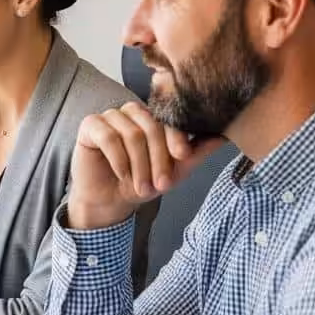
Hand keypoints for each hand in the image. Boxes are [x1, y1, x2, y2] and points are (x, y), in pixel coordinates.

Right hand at [68, 101, 226, 229]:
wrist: (111, 201)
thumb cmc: (142, 182)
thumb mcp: (175, 170)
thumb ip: (196, 152)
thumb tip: (225, 136)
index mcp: (152, 118)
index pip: (167, 119)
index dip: (175, 136)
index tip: (182, 156)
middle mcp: (131, 112)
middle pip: (149, 126)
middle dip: (157, 158)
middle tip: (161, 185)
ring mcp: (109, 117)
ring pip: (130, 133)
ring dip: (138, 164)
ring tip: (140, 186)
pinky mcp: (89, 126)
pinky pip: (107, 136)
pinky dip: (118, 159)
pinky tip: (121, 174)